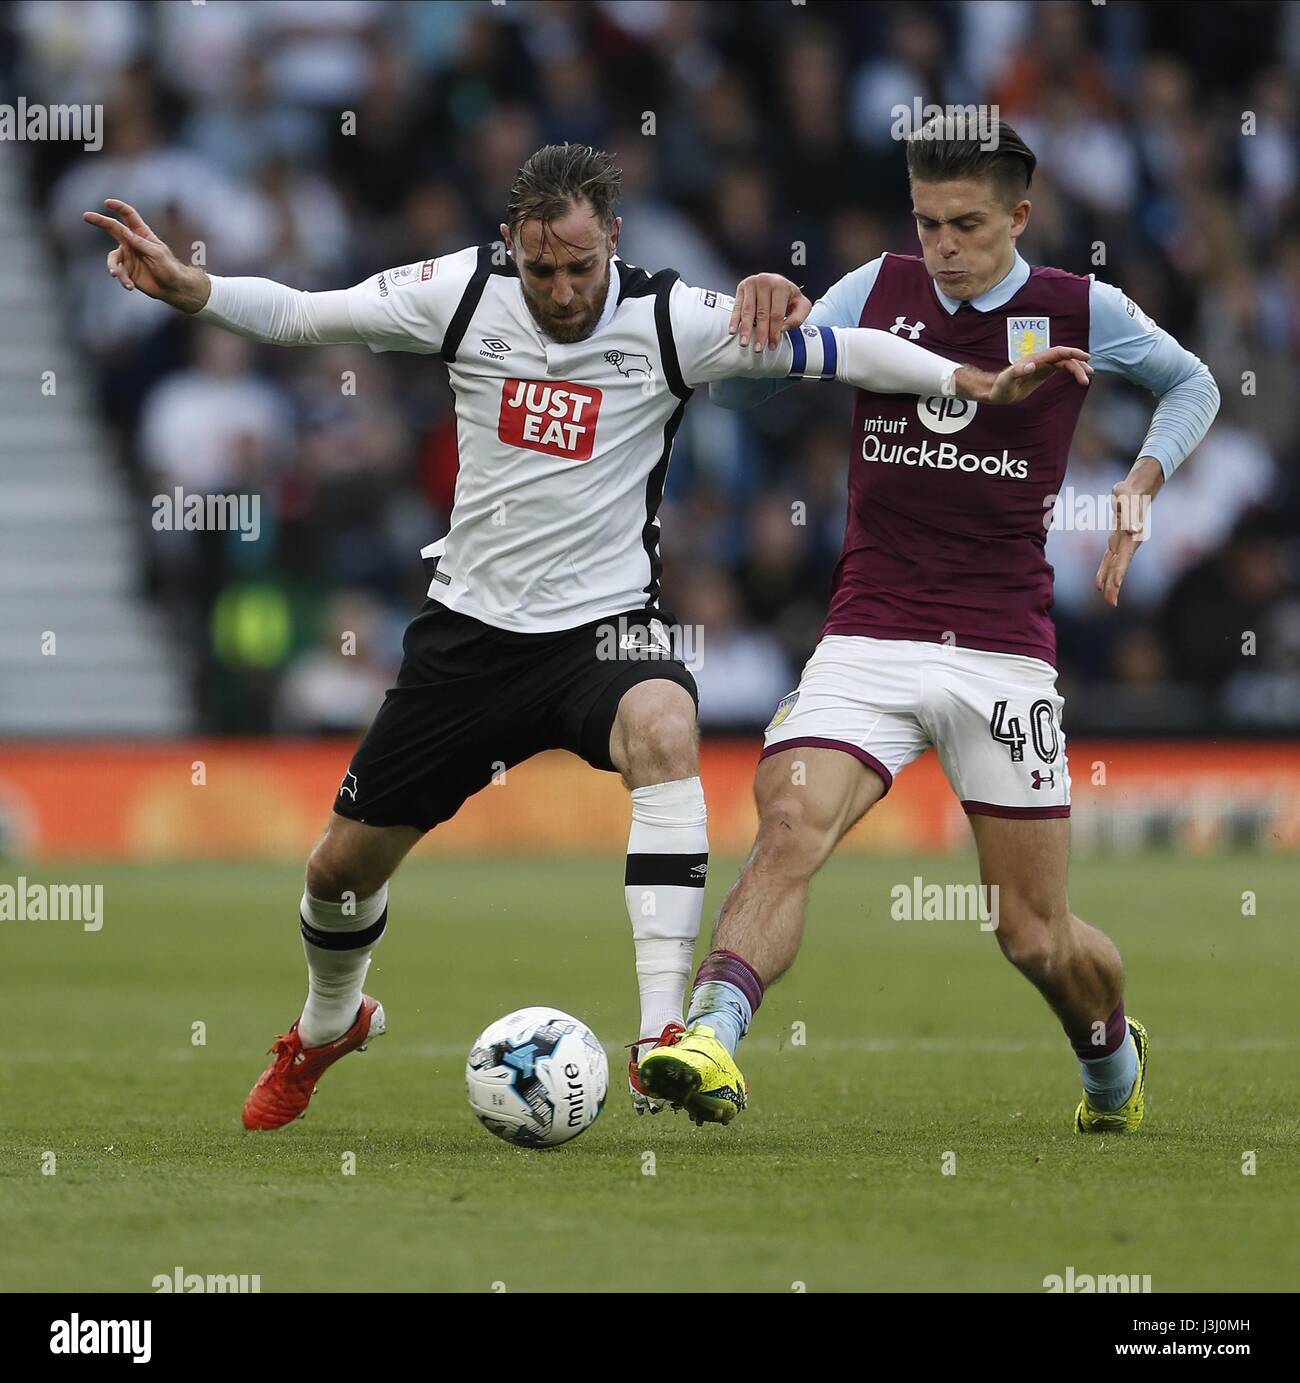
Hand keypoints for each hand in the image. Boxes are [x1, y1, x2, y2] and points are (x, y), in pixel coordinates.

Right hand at [82, 198, 209, 312]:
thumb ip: (139, 242)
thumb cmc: (169, 268)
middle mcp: (132, 243)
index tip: (107, 202)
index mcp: (142, 234)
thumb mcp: (156, 253)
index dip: (119, 207)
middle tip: (85, 215)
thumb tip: (122, 230)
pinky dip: (123, 280)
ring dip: (113, 267)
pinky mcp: (127, 271)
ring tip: (114, 274)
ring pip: (112, 258)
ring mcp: (128, 257)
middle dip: (99, 221)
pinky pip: (119, 274)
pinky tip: (130, 287)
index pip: (129, 216)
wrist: (172, 288)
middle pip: (112, 228)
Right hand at [728, 273, 812, 349]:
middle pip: (762, 313)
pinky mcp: (742, 287)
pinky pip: (737, 306)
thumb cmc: (788, 296)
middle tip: (758, 348)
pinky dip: (734, 319)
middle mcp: (765, 281)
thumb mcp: (801, 305)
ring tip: (744, 342)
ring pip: (748, 311)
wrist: (777, 283)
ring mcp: (752, 283)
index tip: (772, 344)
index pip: (776, 314)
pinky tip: (733, 330)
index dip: (774, 332)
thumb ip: (798, 318)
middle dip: (760, 333)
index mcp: (781, 285)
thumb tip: (784, 328)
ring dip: (745, 329)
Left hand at [956, 346, 1091, 402]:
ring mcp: (1042, 366)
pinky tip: (1078, 377)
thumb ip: (1016, 372)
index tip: (1084, 357)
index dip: (1071, 353)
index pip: (1057, 353)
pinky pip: (1060, 369)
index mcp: (1034, 360)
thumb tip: (1032, 365)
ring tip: (1087, 378)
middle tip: (1087, 376)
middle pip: (1063, 358)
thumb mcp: (1005, 381)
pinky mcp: (1042, 373)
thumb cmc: (999, 388)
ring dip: (1077, 368)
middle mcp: (1039, 361)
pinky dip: (1070, 371)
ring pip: (1064, 363)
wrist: (996, 392)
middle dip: (1077, 365)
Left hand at [1096, 457, 1162, 607]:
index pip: (1123, 557)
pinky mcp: (1117, 541)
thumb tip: (1132, 531)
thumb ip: (1128, 514)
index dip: (1118, 572)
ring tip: (1108, 600)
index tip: (1115, 586)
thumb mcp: (1126, 497)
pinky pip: (1110, 560)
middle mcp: (1128, 543)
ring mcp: (1123, 543)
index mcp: (1130, 536)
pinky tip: (1099, 584)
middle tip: (1111, 603)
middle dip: (1115, 585)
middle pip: (1120, 567)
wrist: (1137, 489)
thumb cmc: (1130, 492)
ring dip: (1110, 583)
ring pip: (1115, 567)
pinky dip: (1104, 572)